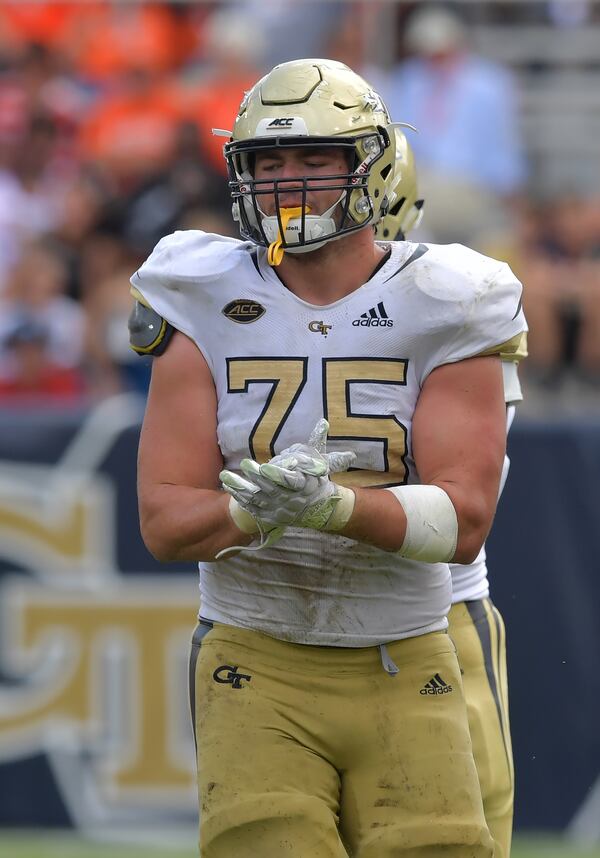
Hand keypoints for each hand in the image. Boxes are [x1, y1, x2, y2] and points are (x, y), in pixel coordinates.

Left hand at [220, 419, 355, 530]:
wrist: (316, 509)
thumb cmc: (314, 478)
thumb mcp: (319, 461)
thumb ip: (317, 442)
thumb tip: (322, 422)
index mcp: (306, 485)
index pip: (293, 482)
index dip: (279, 476)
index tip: (265, 467)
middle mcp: (293, 500)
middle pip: (272, 489)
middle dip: (257, 477)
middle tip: (244, 463)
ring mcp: (280, 509)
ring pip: (258, 499)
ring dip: (241, 487)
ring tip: (225, 475)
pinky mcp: (270, 515)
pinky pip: (251, 507)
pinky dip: (239, 497)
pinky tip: (228, 486)